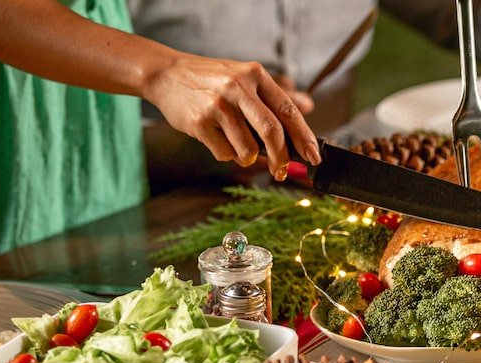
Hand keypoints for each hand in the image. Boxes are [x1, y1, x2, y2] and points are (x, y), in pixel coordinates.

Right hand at [142, 55, 320, 180]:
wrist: (166, 74)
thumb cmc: (211, 81)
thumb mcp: (243, 77)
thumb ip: (271, 96)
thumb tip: (308, 106)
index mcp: (255, 75)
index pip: (287, 110)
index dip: (304, 136)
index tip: (314, 157)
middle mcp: (238, 87)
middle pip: (272, 132)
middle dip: (281, 158)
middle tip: (282, 172)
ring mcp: (218, 105)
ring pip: (247, 149)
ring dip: (246, 156)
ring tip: (234, 142)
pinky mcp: (199, 122)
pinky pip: (224, 153)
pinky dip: (225, 153)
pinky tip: (214, 136)